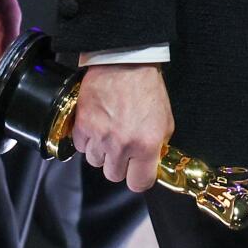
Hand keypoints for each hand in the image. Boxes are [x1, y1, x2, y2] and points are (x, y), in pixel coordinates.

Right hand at [70, 64, 172, 192]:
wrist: (125, 64)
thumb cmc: (147, 89)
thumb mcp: (166, 121)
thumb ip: (158, 146)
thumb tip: (150, 164)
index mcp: (146, 145)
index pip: (139, 183)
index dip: (139, 178)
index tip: (138, 172)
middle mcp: (121, 145)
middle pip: (113, 175)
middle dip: (120, 164)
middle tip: (125, 146)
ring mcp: (99, 137)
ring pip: (95, 162)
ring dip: (103, 152)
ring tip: (111, 131)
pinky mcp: (81, 127)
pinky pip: (81, 147)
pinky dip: (88, 140)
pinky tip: (98, 124)